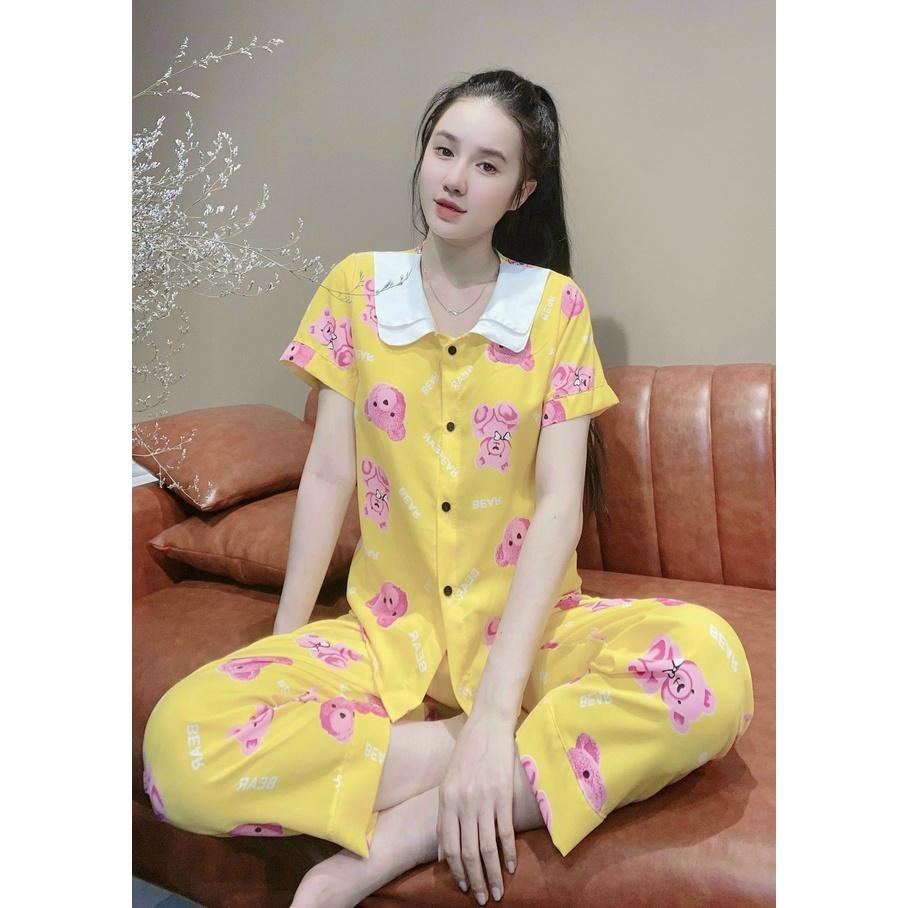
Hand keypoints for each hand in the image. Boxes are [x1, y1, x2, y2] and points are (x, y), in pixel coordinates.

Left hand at [436, 708, 516, 902]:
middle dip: (475, 879)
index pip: (449, 846)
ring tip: (497, 891)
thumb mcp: (448, 782)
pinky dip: (509, 853)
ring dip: (493, 874)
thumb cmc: (467, 753)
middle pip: (468, 851)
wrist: (488, 724)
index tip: (464, 886)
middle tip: (482, 898)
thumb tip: (442, 852)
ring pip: (487, 846)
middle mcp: (463, 802)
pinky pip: (505, 831)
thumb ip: (444, 817)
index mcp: (446, 799)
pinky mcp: (504, 795)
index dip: (456, 870)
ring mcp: (484, 799)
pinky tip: (511, 867)